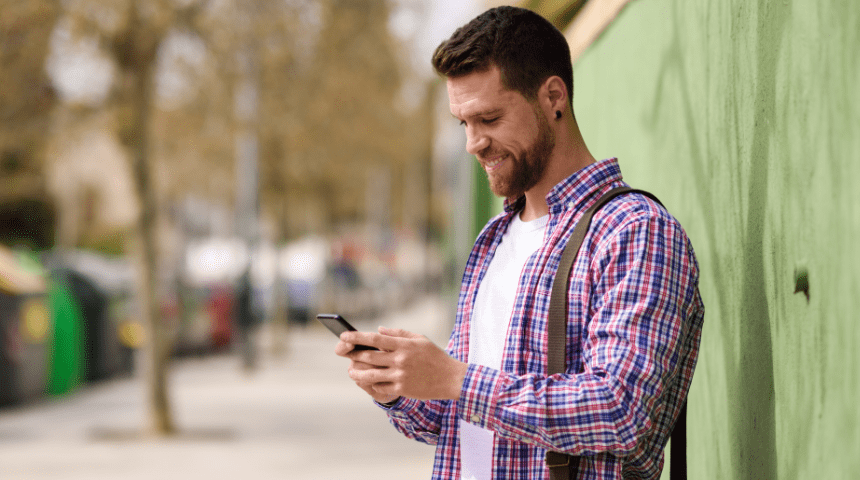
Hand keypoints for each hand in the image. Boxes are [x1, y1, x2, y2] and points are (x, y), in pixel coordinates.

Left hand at [336, 326, 467, 400]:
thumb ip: (398, 334)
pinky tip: (368, 381)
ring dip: (357, 373)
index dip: (357, 337)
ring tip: (351, 371)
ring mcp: (400, 375)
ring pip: (371, 374)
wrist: (451, 378)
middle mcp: (400, 359)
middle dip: (353, 354)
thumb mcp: (420, 339)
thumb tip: (378, 330)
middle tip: (343, 352)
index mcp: (404, 345)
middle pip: (369, 356)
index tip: (344, 335)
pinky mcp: (402, 389)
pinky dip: (372, 384)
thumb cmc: (435, 356)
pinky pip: (380, 387)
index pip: (375, 339)